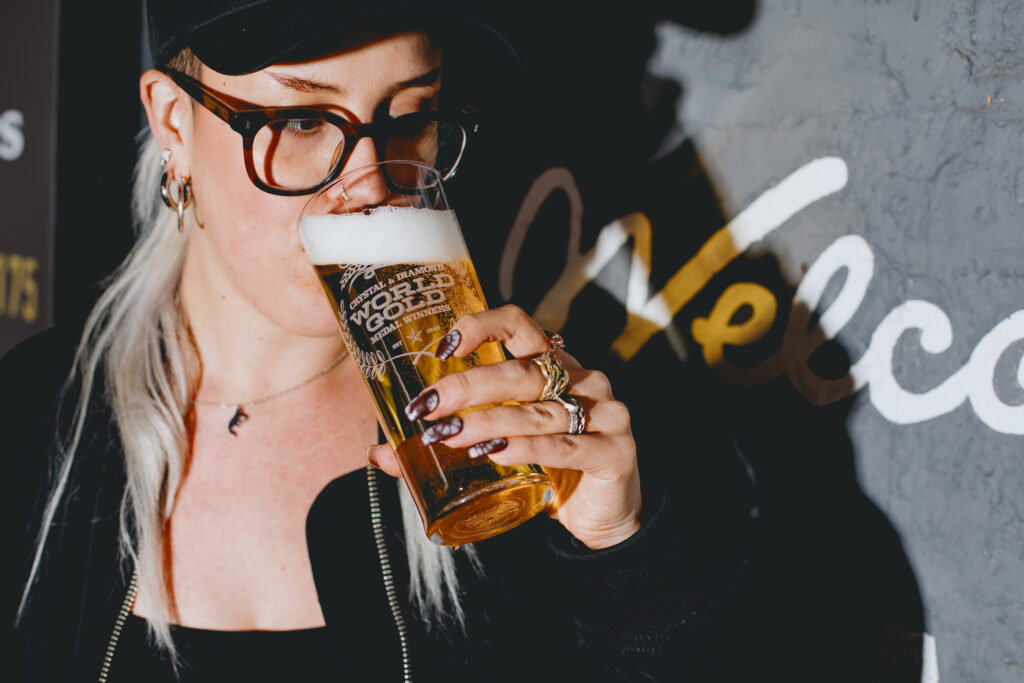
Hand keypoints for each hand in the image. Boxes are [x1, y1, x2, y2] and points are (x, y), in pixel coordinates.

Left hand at [368, 304, 641, 549]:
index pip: (519, 325)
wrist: (604, 518)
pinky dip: (528, 449)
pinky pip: (567, 446)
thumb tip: (379, 456)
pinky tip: (497, 453)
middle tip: (428, 406)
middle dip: (469, 386)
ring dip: (490, 421)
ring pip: (539, 412)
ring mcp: (605, 413)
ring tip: (450, 435)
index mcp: (554, 366)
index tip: (443, 346)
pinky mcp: (615, 451)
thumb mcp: (499, 448)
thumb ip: (446, 446)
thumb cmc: (548, 471)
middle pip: (523, 371)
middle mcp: (583, 380)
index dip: (482, 326)